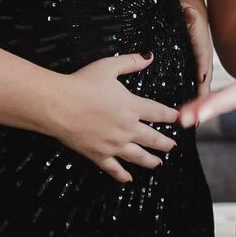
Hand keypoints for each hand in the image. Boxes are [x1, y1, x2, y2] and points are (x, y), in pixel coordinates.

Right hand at [38, 52, 181, 183]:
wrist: (58, 105)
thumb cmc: (81, 84)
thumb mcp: (108, 67)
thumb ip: (131, 62)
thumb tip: (149, 56)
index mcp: (132, 106)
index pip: (158, 112)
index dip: (169, 115)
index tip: (177, 118)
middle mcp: (127, 128)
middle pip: (152, 138)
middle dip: (165, 143)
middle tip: (172, 146)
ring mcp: (114, 144)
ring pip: (138, 156)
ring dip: (150, 161)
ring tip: (158, 163)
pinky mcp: (99, 154)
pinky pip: (114, 168)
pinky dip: (122, 175)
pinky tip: (128, 179)